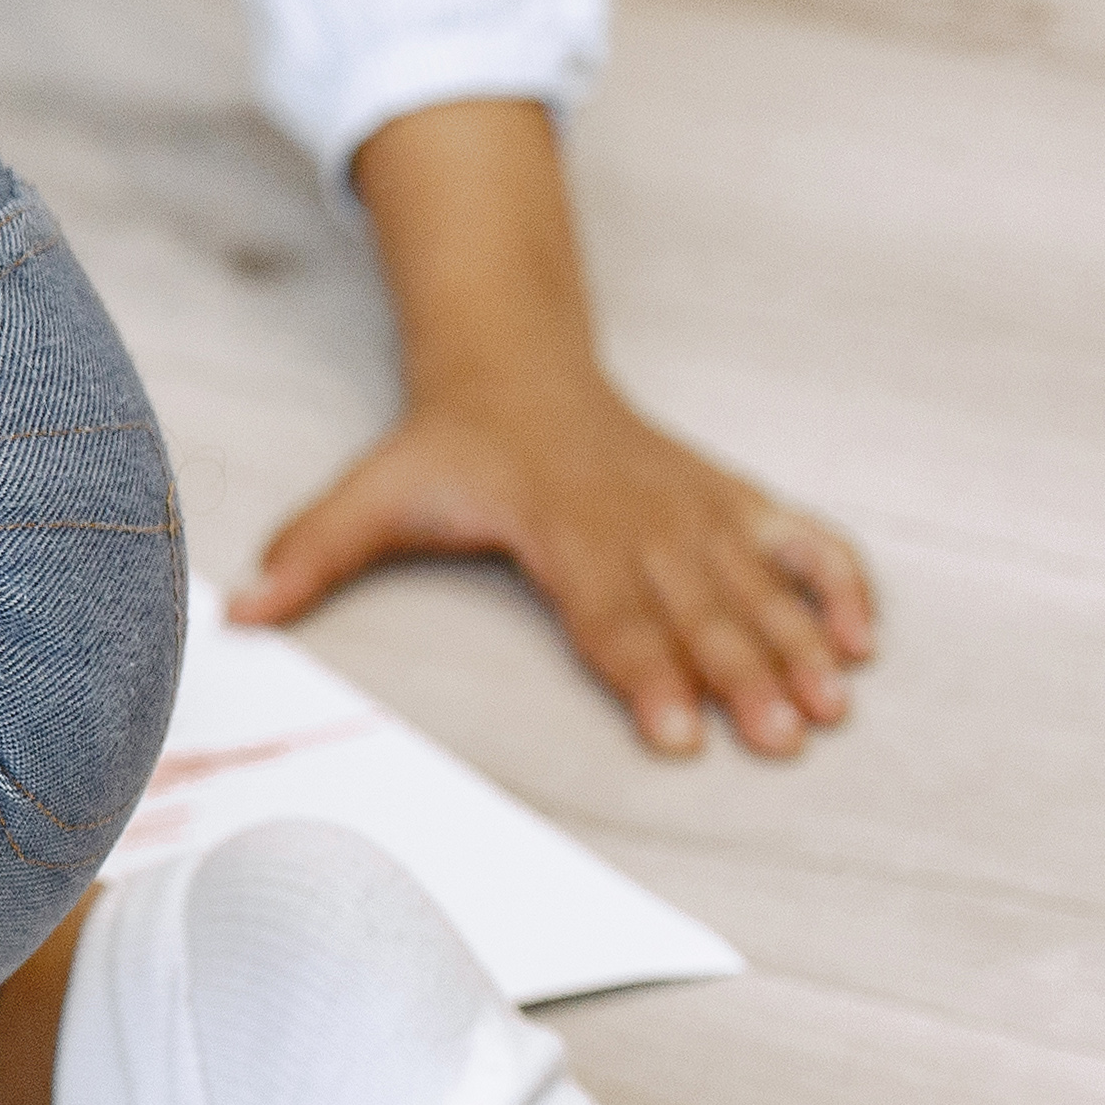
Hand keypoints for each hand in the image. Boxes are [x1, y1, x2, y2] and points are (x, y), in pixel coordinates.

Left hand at [232, 372, 874, 758]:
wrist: (513, 366)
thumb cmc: (443, 448)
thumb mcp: (369, 492)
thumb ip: (311, 553)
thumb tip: (240, 614)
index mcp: (558, 522)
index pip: (607, 611)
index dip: (644, 671)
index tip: (678, 733)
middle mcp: (636, 515)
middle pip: (696, 608)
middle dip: (741, 674)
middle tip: (780, 738)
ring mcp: (690, 505)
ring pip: (755, 582)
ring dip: (797, 645)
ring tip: (830, 708)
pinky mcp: (726, 497)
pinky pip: (799, 538)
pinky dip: (837, 581)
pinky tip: (864, 639)